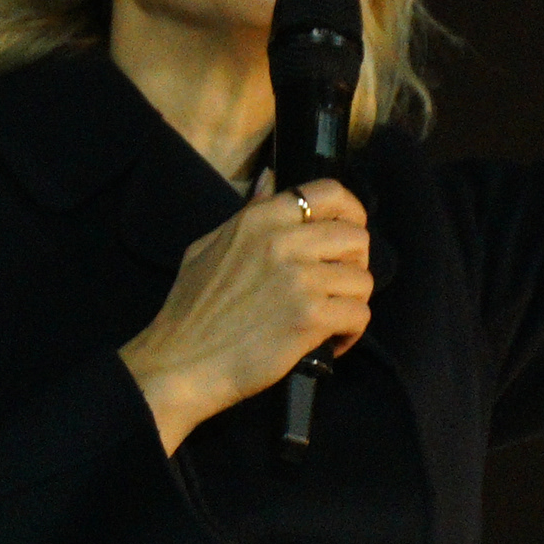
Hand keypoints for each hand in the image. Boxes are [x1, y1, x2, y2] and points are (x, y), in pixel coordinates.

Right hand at [118, 169, 372, 453]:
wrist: (180, 363)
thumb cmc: (190, 310)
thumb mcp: (208, 246)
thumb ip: (246, 213)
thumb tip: (271, 181)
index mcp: (260, 218)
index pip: (329, 192)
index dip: (350, 212)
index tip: (344, 237)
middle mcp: (284, 240)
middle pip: (356, 237)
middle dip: (354, 263)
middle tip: (336, 287)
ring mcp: (299, 278)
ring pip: (362, 280)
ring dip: (352, 302)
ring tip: (331, 318)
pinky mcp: (310, 316)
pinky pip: (359, 315)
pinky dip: (351, 333)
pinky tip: (331, 342)